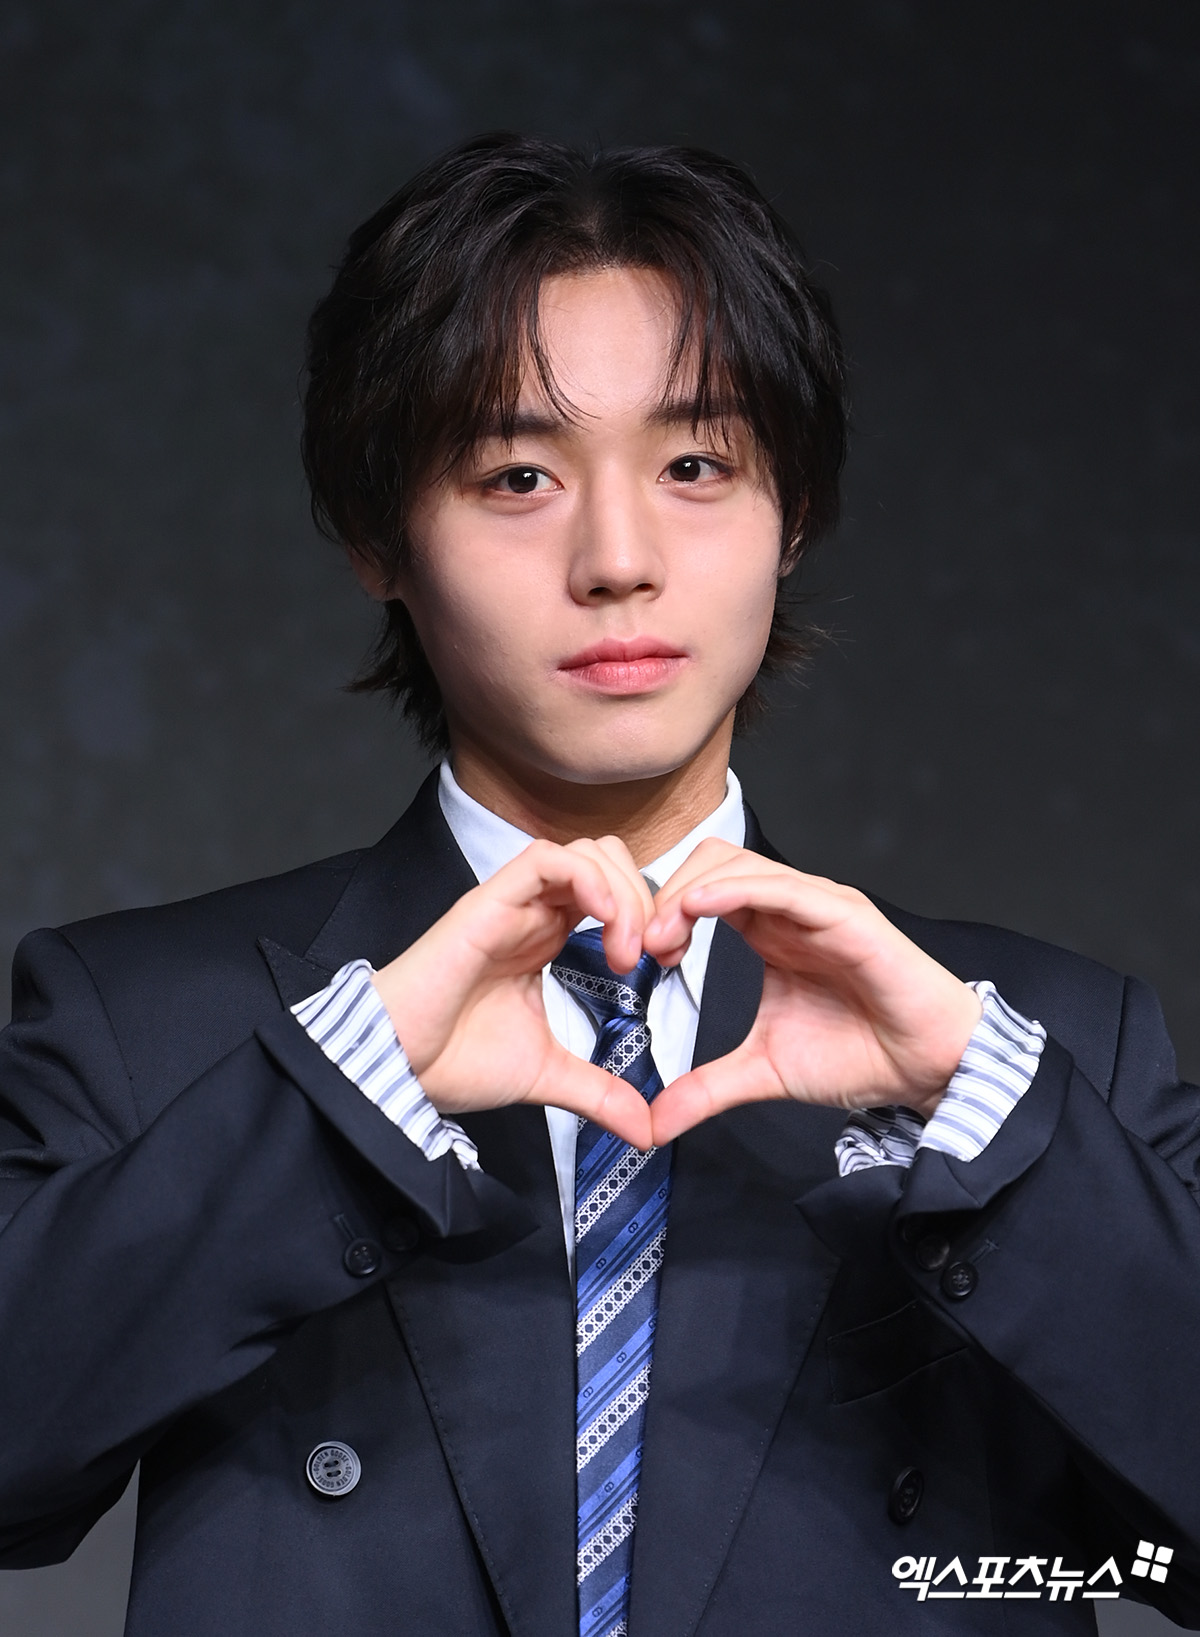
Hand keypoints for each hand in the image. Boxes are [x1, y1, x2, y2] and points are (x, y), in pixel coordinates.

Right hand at [371, 837, 655, 1148]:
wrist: (400, 1069)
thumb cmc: (453, 1060)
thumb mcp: (548, 1075)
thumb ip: (599, 1092)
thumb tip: (645, 1128)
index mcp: (545, 936)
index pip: (610, 892)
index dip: (648, 916)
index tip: (664, 963)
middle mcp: (531, 912)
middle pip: (606, 859)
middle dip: (645, 898)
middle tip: (652, 954)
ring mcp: (511, 904)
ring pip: (583, 853)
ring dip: (622, 892)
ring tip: (628, 949)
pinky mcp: (488, 903)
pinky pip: (545, 859)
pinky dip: (587, 878)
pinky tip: (606, 920)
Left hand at [642, 840, 981, 1144]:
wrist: (926, 1068)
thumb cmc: (860, 1054)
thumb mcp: (764, 1070)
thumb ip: (707, 1087)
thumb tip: (654, 1122)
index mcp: (768, 929)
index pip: (702, 889)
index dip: (663, 912)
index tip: (638, 957)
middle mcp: (790, 908)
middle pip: (712, 862)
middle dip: (667, 895)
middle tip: (645, 947)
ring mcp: (818, 906)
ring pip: (740, 865)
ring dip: (691, 892)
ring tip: (664, 935)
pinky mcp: (845, 915)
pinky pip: (783, 887)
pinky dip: (737, 889)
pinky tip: (701, 907)